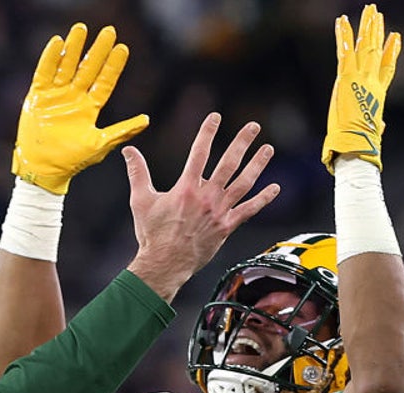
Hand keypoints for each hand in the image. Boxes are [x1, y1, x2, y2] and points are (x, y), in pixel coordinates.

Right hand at [12, 23, 149, 194]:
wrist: (44, 170)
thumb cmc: (72, 160)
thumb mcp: (100, 144)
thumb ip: (122, 131)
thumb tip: (146, 120)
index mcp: (89, 108)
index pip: (104, 82)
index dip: (113, 66)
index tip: (123, 48)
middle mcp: (74, 98)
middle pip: (87, 69)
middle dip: (97, 51)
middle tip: (109, 32)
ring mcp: (56, 95)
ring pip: (66, 66)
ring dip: (74, 48)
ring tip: (81, 29)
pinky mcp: (38, 97)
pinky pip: (44, 73)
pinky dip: (50, 58)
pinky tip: (58, 43)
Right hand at [124, 114, 280, 301]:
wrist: (165, 263)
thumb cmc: (152, 234)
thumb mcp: (140, 200)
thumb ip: (137, 173)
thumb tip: (128, 150)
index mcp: (186, 188)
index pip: (199, 153)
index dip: (208, 133)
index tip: (216, 117)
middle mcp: (206, 196)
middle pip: (229, 163)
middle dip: (242, 142)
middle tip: (253, 126)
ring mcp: (219, 212)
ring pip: (243, 183)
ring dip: (257, 164)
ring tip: (268, 149)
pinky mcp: (227, 227)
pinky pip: (249, 210)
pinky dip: (263, 199)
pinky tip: (275, 188)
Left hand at [320, 4, 400, 172]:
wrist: (356, 142)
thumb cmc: (362, 143)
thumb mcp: (373, 131)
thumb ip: (377, 125)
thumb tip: (381, 129)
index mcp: (378, 94)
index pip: (388, 68)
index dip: (393, 52)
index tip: (396, 37)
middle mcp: (372, 82)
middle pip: (377, 51)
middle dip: (378, 31)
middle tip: (378, 14)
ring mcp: (361, 77)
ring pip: (365, 46)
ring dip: (366, 26)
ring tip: (369, 9)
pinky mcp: (346, 77)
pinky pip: (345, 50)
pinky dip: (344, 35)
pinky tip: (342, 21)